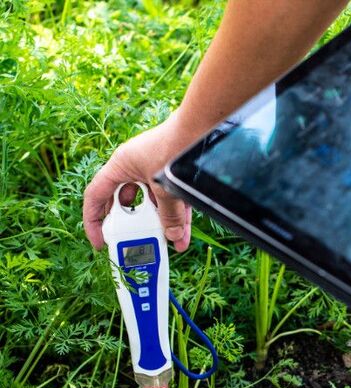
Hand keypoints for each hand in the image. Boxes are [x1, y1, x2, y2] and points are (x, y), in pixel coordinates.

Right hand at [83, 113, 195, 250]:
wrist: (202, 127)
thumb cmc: (175, 149)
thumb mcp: (166, 189)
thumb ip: (168, 215)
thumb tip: (173, 236)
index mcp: (120, 165)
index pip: (96, 196)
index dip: (94, 220)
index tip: (100, 241)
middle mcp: (134, 166)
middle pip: (126, 202)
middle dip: (133, 225)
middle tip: (133, 242)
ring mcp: (154, 168)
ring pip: (152, 202)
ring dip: (160, 222)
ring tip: (167, 243)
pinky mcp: (172, 170)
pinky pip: (171, 197)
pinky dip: (176, 214)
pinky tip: (183, 232)